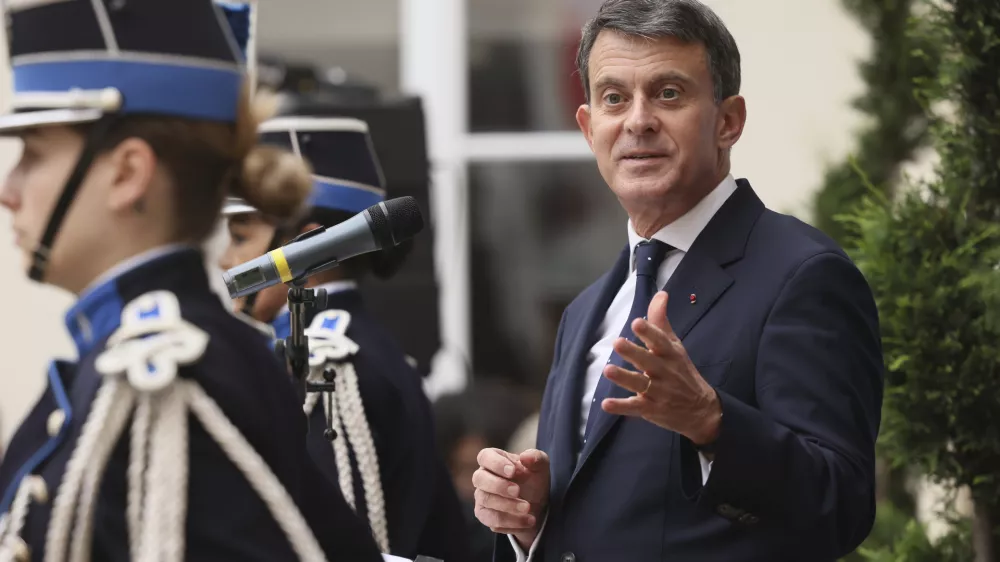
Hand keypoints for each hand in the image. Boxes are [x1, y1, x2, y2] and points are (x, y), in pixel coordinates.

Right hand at [472, 448, 549, 549]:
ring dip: (508, 505)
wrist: (537, 505)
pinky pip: (492, 520)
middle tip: (517, 490)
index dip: (496, 463)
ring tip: (527, 508)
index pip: (485, 457)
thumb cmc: (533, 479)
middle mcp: (482, 477)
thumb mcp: (540, 467)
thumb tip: (526, 456)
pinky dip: (511, 521)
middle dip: (499, 485)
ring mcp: (481, 496)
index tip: (512, 471)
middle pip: (479, 478)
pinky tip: (528, 520)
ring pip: (486, 500)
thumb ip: (536, 458)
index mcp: (493, 459)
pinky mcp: (484, 515)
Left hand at [602, 291, 721, 445]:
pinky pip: (634, 408)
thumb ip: (662, 321)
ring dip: (624, 378)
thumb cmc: (682, 372)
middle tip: (617, 342)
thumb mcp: (675, 346)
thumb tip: (660, 293)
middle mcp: (665, 372)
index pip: (660, 341)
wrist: (701, 410)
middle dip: (633, 352)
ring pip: (640, 384)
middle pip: (648, 361)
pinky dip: (621, 407)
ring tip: (608, 370)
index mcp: (670, 355)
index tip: (637, 322)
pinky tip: (606, 404)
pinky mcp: (651, 409)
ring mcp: (658, 392)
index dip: (649, 332)